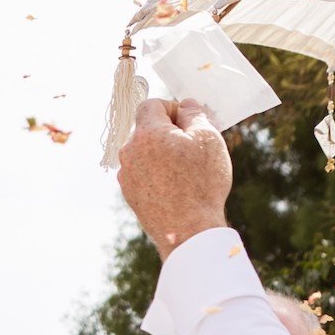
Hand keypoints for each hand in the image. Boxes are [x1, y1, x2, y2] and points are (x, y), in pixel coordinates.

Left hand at [116, 98, 233, 256]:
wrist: (187, 230)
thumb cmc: (201, 182)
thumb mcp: (207, 138)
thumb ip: (193, 113)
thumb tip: (184, 105)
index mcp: (146, 134)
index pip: (150, 104)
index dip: (171, 107)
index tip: (188, 120)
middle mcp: (129, 152)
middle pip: (146, 129)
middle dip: (167, 131)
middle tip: (191, 145)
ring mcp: (127, 175)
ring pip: (144, 151)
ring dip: (162, 152)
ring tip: (186, 169)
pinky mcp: (129, 194)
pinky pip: (143, 172)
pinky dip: (157, 172)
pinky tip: (175, 185)